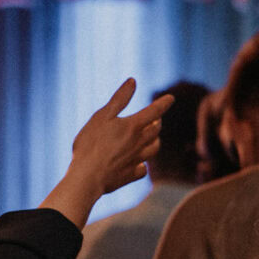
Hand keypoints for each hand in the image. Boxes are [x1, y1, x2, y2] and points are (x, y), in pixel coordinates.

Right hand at [40, 80, 173, 227]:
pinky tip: (140, 164)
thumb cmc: (91, 144)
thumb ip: (119, 99)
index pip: (154, 111)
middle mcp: (139, 143)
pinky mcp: (131, 175)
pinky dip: (142, 164)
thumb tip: (133, 81)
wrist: (87, 177)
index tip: (171, 98)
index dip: (163, 103)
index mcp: (133, 126)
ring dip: (155, 141)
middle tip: (156, 118)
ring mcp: (136, 160)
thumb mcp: (102, 116)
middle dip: (157, 122)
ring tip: (153, 138)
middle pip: (155, 131)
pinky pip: (142, 169)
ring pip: (153, 149)